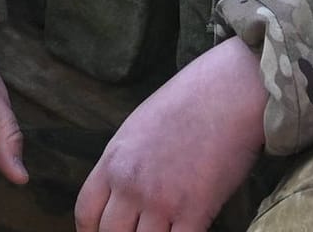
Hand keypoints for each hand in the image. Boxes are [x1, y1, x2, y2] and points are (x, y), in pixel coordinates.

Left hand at [75, 36, 267, 231]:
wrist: (226, 93)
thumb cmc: (185, 105)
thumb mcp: (137, 129)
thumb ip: (124, 165)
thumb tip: (122, 194)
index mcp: (113, 161)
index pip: (86, 212)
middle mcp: (131, 184)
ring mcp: (162, 200)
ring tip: (162, 230)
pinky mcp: (195, 210)